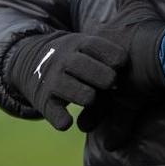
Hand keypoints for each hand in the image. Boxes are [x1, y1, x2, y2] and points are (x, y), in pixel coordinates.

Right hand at [4, 31, 126, 130]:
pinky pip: (54, 113)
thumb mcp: (83, 44)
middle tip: (111, 84)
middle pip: (86, 67)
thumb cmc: (72, 55)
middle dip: (103, 77)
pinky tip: (68, 121)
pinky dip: (61, 119)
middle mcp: (64, 60)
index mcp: (78, 44)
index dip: (113, 56)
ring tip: (91, 98)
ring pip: (72, 90)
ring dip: (86, 96)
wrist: (29, 59)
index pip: (97, 46)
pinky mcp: (43, 101)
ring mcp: (53, 80)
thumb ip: (106, 52)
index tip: (122, 64)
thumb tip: (134, 65)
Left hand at [76, 0, 164, 148]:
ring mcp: (113, 88)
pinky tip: (111, 143)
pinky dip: (116, 133)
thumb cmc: (146, 30)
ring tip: (85, 125)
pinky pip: (118, 122)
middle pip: (85, 79)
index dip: (84, 54)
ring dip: (91, 114)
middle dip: (80, 87)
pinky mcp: (126, 104)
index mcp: (101, 44)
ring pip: (96, 103)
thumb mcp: (135, 4)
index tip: (80, 57)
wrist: (160, 53)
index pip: (87, 49)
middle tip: (75, 94)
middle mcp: (101, 68)